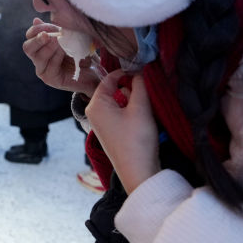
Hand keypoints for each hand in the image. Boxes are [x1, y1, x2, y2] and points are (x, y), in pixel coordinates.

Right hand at [22, 17, 98, 95]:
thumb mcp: (69, 37)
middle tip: (49, 35)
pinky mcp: (51, 79)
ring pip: (37, 57)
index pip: (30, 36)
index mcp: (41, 46)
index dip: (38, 29)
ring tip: (62, 43)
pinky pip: (50, 67)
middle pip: (27, 47)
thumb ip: (53, 30)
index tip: (53, 26)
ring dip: (50, 47)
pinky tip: (66, 52)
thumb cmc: (83, 52)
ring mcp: (43, 70)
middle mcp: (39, 59)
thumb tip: (36, 20)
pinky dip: (57, 57)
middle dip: (38, 39)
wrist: (96, 71)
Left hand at [85, 70, 159, 193]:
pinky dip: (133, 112)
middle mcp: (95, 112)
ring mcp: (102, 123)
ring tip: (146, 111)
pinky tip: (143, 120)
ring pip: (120, 101)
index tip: (145, 73)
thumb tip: (139, 71)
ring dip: (135, 102)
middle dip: (132, 90)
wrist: (138, 172)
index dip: (127, 73)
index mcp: (96, 104)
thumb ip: (140, 85)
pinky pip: (121, 113)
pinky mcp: (111, 131)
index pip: (109, 78)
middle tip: (147, 97)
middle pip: (115, 90)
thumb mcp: (140, 107)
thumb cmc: (137, 139)